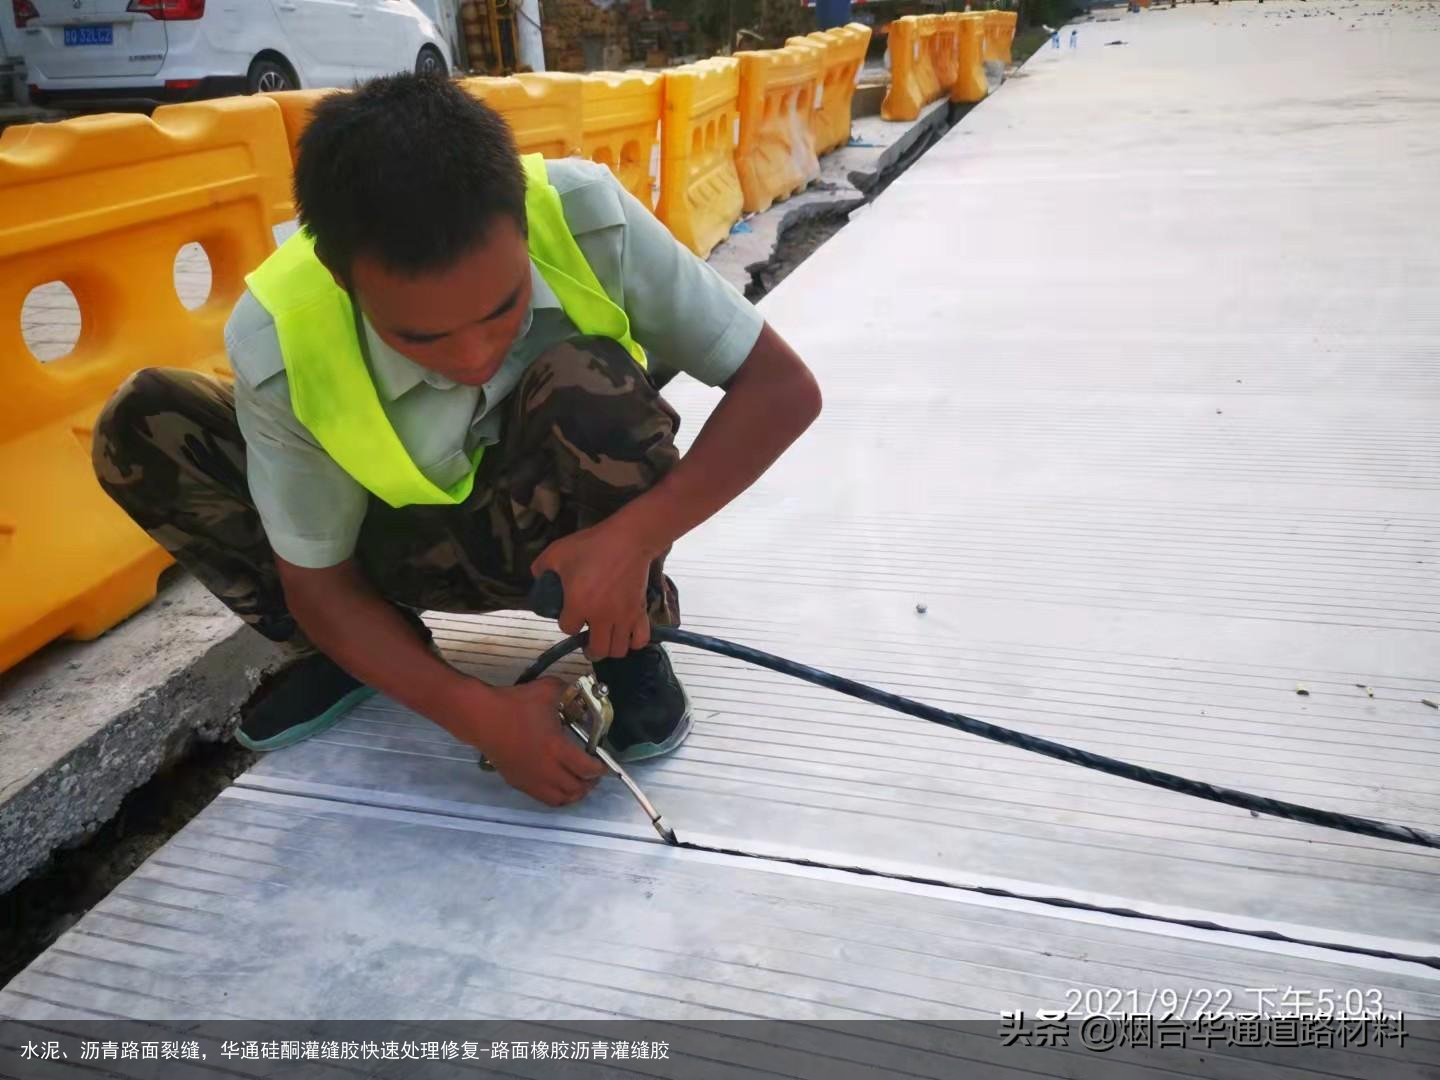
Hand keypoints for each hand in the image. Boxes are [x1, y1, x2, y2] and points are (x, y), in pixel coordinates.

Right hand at [478, 679, 606, 806]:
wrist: (483, 717)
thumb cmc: (514, 704)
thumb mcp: (547, 690)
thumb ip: (568, 691)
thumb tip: (579, 691)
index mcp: (556, 748)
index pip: (586, 769)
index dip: (600, 770)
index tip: (605, 765)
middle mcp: (545, 769)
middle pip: (576, 788)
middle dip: (590, 783)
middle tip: (594, 774)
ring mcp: (531, 779)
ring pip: (560, 798)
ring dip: (574, 794)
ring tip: (580, 783)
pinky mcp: (518, 782)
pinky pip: (544, 798)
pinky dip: (557, 796)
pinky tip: (559, 785)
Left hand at [532, 523, 653, 659]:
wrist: (628, 539)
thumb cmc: (592, 545)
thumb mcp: (558, 552)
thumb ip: (541, 567)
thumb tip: (537, 577)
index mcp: (578, 604)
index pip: (568, 629)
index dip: (567, 623)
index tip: (569, 614)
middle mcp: (601, 616)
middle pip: (597, 650)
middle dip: (589, 648)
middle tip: (588, 641)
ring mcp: (623, 616)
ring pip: (618, 650)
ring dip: (610, 647)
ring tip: (606, 638)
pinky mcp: (640, 612)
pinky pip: (640, 639)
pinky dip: (634, 642)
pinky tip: (627, 634)